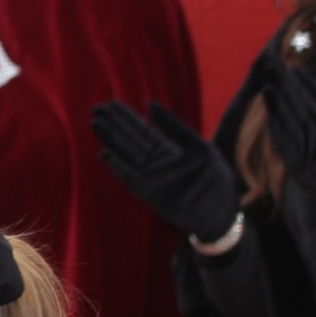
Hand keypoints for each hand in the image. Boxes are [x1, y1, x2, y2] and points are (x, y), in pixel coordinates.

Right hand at [89, 101, 239, 242]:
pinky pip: (127, 176)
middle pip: (129, 138)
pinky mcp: (146, 192)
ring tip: (95, 122)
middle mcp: (155, 162)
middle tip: (96, 108)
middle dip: (113, 124)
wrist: (221, 214)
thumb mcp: (201, 148)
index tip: (112, 102)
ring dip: (110, 139)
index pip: (142, 129)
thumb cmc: (216, 181)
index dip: (127, 116)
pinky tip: (104, 152)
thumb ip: (175, 128)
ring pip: (125, 153)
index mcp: (168, 149)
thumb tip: (150, 104)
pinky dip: (116, 166)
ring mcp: (149, 176)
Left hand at [262, 62, 315, 231]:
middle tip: (270, 69)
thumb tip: (296, 69)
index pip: (309, 97)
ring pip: (295, 126)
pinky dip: (281, 136)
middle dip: (286, 88)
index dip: (294, 82)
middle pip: (302, 108)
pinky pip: (290, 150)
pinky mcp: (300, 166)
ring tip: (267, 90)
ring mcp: (312, 150)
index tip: (280, 65)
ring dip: (281, 109)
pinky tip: (270, 122)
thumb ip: (315, 92)